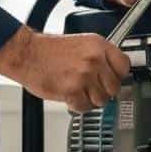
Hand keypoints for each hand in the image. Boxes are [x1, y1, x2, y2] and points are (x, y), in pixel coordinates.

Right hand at [0, 26, 130, 112]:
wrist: (26, 54)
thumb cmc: (47, 50)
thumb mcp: (80, 44)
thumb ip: (99, 57)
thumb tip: (112, 74)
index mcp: (98, 45)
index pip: (124, 65)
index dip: (118, 76)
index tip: (112, 80)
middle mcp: (94, 59)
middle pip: (115, 87)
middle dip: (103, 91)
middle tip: (90, 89)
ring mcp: (84, 74)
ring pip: (101, 100)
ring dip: (89, 100)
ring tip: (78, 91)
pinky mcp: (73, 89)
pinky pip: (85, 107)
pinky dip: (77, 106)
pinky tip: (69, 96)